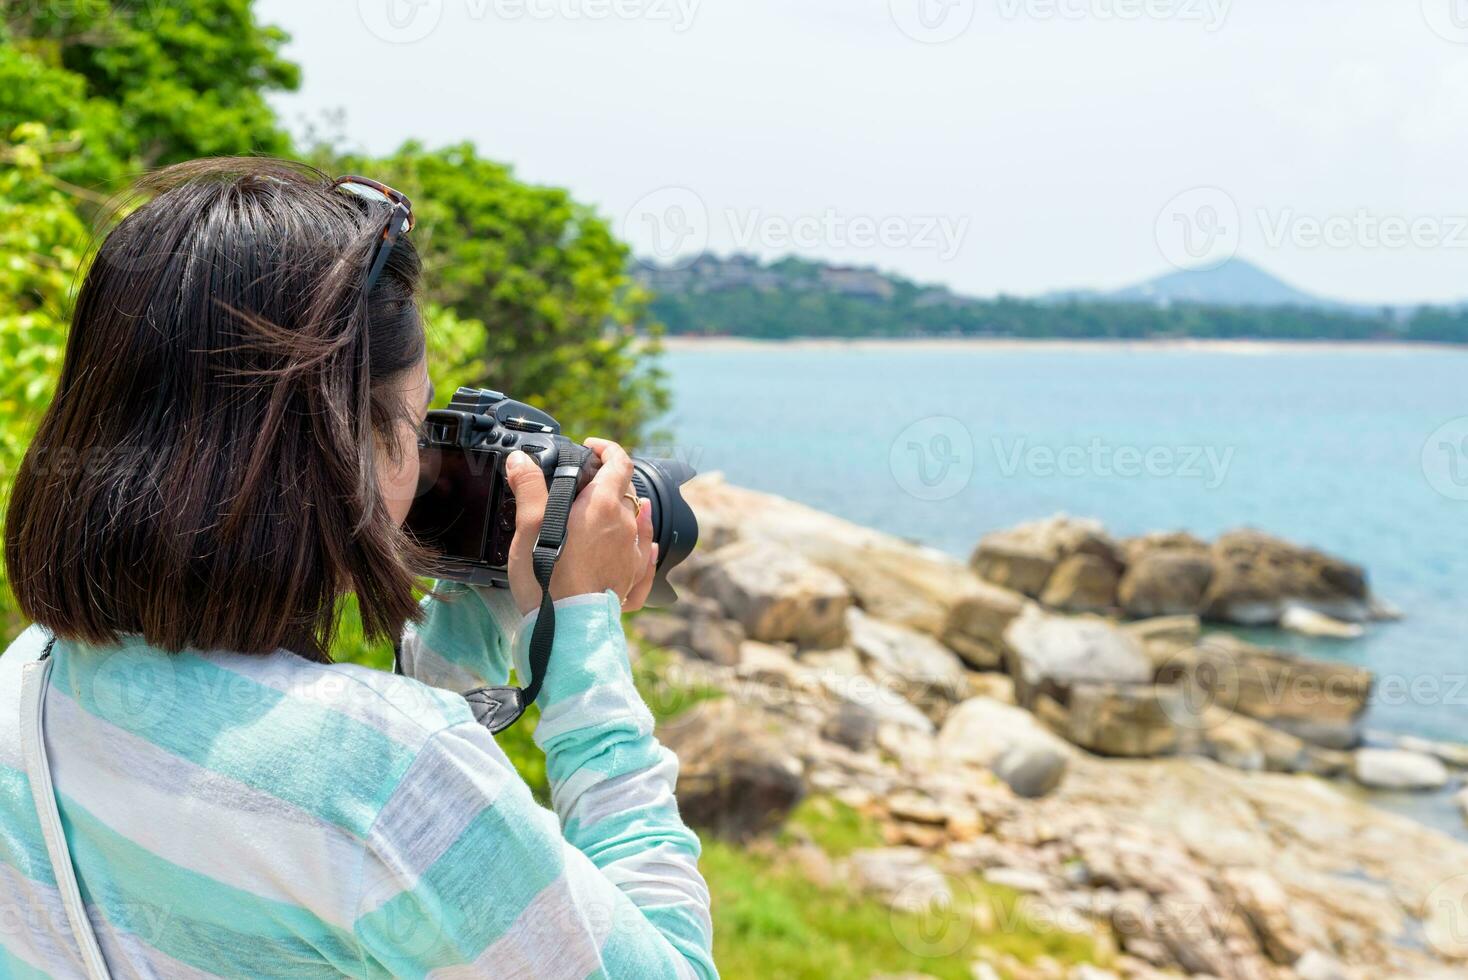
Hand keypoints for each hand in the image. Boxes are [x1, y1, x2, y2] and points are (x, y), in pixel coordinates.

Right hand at [504, 438, 658, 615]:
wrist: (567, 626)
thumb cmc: (547, 577)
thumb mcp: (529, 526)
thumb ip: (528, 488)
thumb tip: (521, 460)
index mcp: (604, 506)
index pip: (619, 463)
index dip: (607, 449)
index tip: (592, 447)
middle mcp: (627, 526)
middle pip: (627, 492)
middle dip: (610, 481)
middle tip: (588, 483)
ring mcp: (634, 555)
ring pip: (638, 523)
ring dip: (626, 510)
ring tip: (611, 508)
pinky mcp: (632, 581)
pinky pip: (646, 558)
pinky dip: (644, 546)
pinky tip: (646, 546)